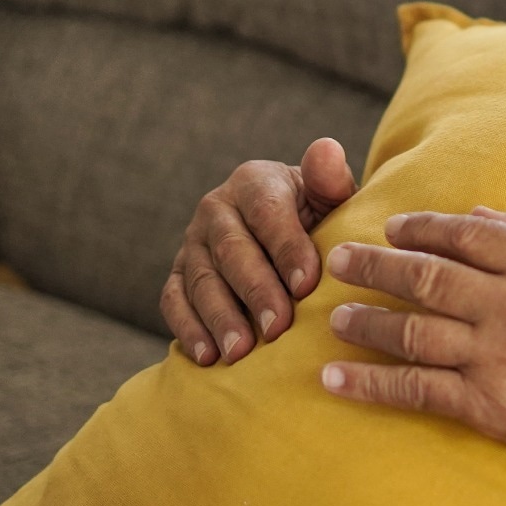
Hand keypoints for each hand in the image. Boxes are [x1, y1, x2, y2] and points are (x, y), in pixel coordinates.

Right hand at [160, 138, 357, 365]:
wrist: (286, 236)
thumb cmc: (317, 219)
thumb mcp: (331, 199)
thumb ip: (330, 180)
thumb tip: (326, 149)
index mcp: (254, 182)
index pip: (268, 213)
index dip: (287, 249)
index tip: (307, 286)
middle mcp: (216, 208)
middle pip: (232, 250)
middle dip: (256, 291)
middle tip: (278, 328)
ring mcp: (192, 243)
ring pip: (202, 280)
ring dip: (220, 318)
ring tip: (241, 352)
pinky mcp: (177, 274)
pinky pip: (174, 301)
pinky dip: (188, 329)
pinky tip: (207, 357)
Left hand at [320, 207, 505, 483]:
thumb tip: (476, 216)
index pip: (467, 235)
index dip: (421, 228)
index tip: (391, 227)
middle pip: (428, 278)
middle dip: (376, 266)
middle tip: (339, 259)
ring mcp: (498, 359)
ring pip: (413, 332)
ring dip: (366, 323)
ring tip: (335, 318)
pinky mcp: (487, 407)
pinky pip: (416, 391)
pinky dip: (371, 385)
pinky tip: (337, 381)